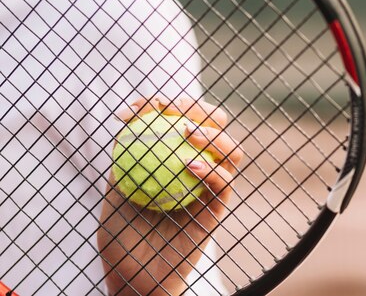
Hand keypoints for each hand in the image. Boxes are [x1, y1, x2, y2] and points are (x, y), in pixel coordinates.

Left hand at [97, 96, 241, 295]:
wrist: (133, 277)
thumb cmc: (121, 237)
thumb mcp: (114, 193)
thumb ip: (125, 161)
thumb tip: (126, 123)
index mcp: (177, 160)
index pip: (181, 123)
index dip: (165, 107)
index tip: (139, 107)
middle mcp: (200, 169)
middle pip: (215, 127)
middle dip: (198, 107)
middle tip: (173, 109)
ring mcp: (212, 189)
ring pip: (231, 151)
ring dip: (214, 134)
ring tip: (188, 131)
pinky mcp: (218, 210)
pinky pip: (224, 185)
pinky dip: (213, 169)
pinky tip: (190, 164)